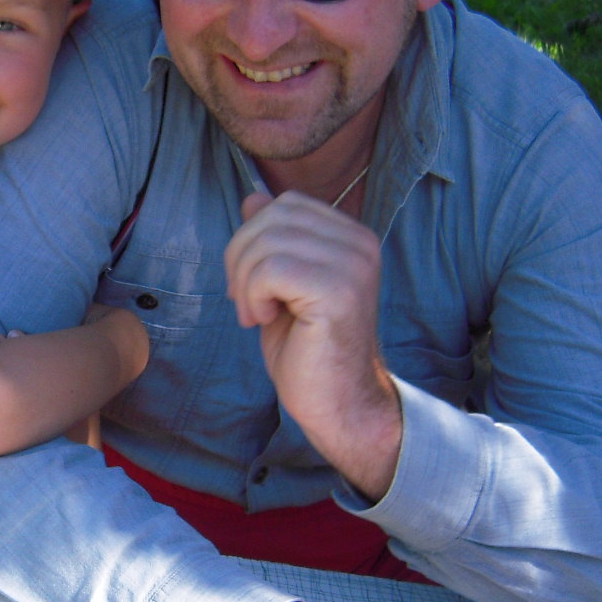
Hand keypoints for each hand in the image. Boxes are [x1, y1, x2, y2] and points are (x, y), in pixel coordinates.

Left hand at [223, 190, 401, 499]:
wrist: (338, 404)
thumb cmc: (307, 350)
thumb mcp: (281, 286)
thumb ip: (273, 241)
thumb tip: (254, 197)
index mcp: (351, 237)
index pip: (285, 204)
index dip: (253, 238)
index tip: (252, 285)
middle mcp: (360, 243)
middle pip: (273, 216)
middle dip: (241, 257)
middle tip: (246, 302)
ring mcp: (353, 265)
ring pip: (267, 241)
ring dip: (245, 282)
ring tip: (257, 315)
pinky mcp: (339, 291)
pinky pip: (271, 269)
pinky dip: (253, 296)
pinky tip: (264, 321)